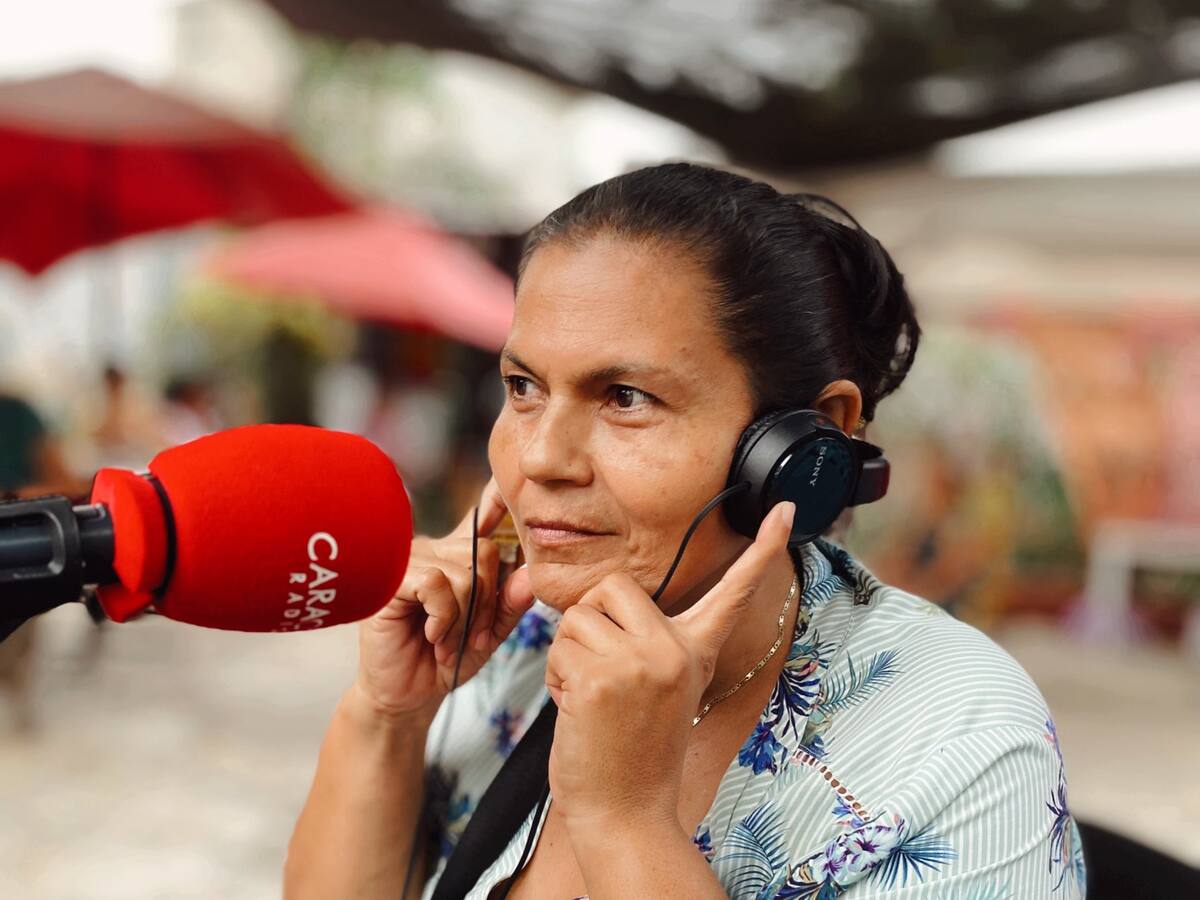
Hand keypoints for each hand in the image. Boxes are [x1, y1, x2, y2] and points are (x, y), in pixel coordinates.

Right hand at [353, 478, 535, 723]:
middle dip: (487, 603)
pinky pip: (435, 582)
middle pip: (485, 553)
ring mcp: (411, 562)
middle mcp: (435, 552)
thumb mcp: (489, 634)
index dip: (498, 498)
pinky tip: (432, 633)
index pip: (481, 518)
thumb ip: (510, 605)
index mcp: (459, 558)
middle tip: (472, 636)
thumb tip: (531, 576)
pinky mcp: (391, 580)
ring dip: (463, 617)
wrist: (408, 695)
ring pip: (462, 572)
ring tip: (448, 641)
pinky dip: (442, 615)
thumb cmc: (445, 660)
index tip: (510, 488)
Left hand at [545, 500, 795, 835]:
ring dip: (567, 656)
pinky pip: (557, 650)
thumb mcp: (660, 688)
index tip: (783, 510)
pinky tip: (580, 711)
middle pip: (612, 587)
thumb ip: (647, 643)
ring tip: (592, 697)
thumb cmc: (632, 751)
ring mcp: (641, 662)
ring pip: (576, 618)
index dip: (761, 551)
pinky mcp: (603, 678)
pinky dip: (555, 678)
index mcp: (696, 652)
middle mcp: (676, 651)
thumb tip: (603, 604)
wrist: (625, 813)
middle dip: (589, 623)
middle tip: (602, 673)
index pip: (732, 592)